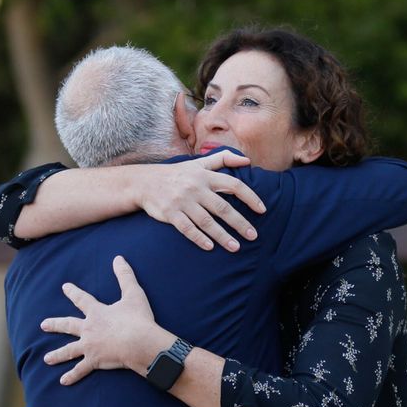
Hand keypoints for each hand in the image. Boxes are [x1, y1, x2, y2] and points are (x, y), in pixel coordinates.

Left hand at [41, 256, 171, 384]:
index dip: (73, 292)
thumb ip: (125, 276)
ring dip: (57, 354)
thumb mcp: (133, 294)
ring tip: (47, 359)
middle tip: (43, 325)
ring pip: (69, 350)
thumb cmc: (138, 318)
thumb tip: (119, 258)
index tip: (65, 287)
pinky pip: (81, 370)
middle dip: (55, 324)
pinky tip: (63, 381)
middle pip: (68, 326)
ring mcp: (89, 346)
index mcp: (97, 313)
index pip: (82, 299)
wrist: (138, 341)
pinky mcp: (95, 360)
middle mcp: (88, 329)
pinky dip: (72, 376)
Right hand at [136, 151, 265, 251]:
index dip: (250, 197)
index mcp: (205, 176)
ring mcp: (182, 201)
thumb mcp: (198, 163)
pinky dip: (198, 238)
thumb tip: (247, 161)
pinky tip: (210, 247)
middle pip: (222, 208)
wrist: (144, 182)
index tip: (262, 210)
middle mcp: (195, 188)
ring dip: (222, 235)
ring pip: (206, 221)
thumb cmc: (177, 174)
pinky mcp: (170, 213)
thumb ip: (223, 159)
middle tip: (253, 236)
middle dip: (239, 223)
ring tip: (236, 247)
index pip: (233, 185)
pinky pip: (187, 228)